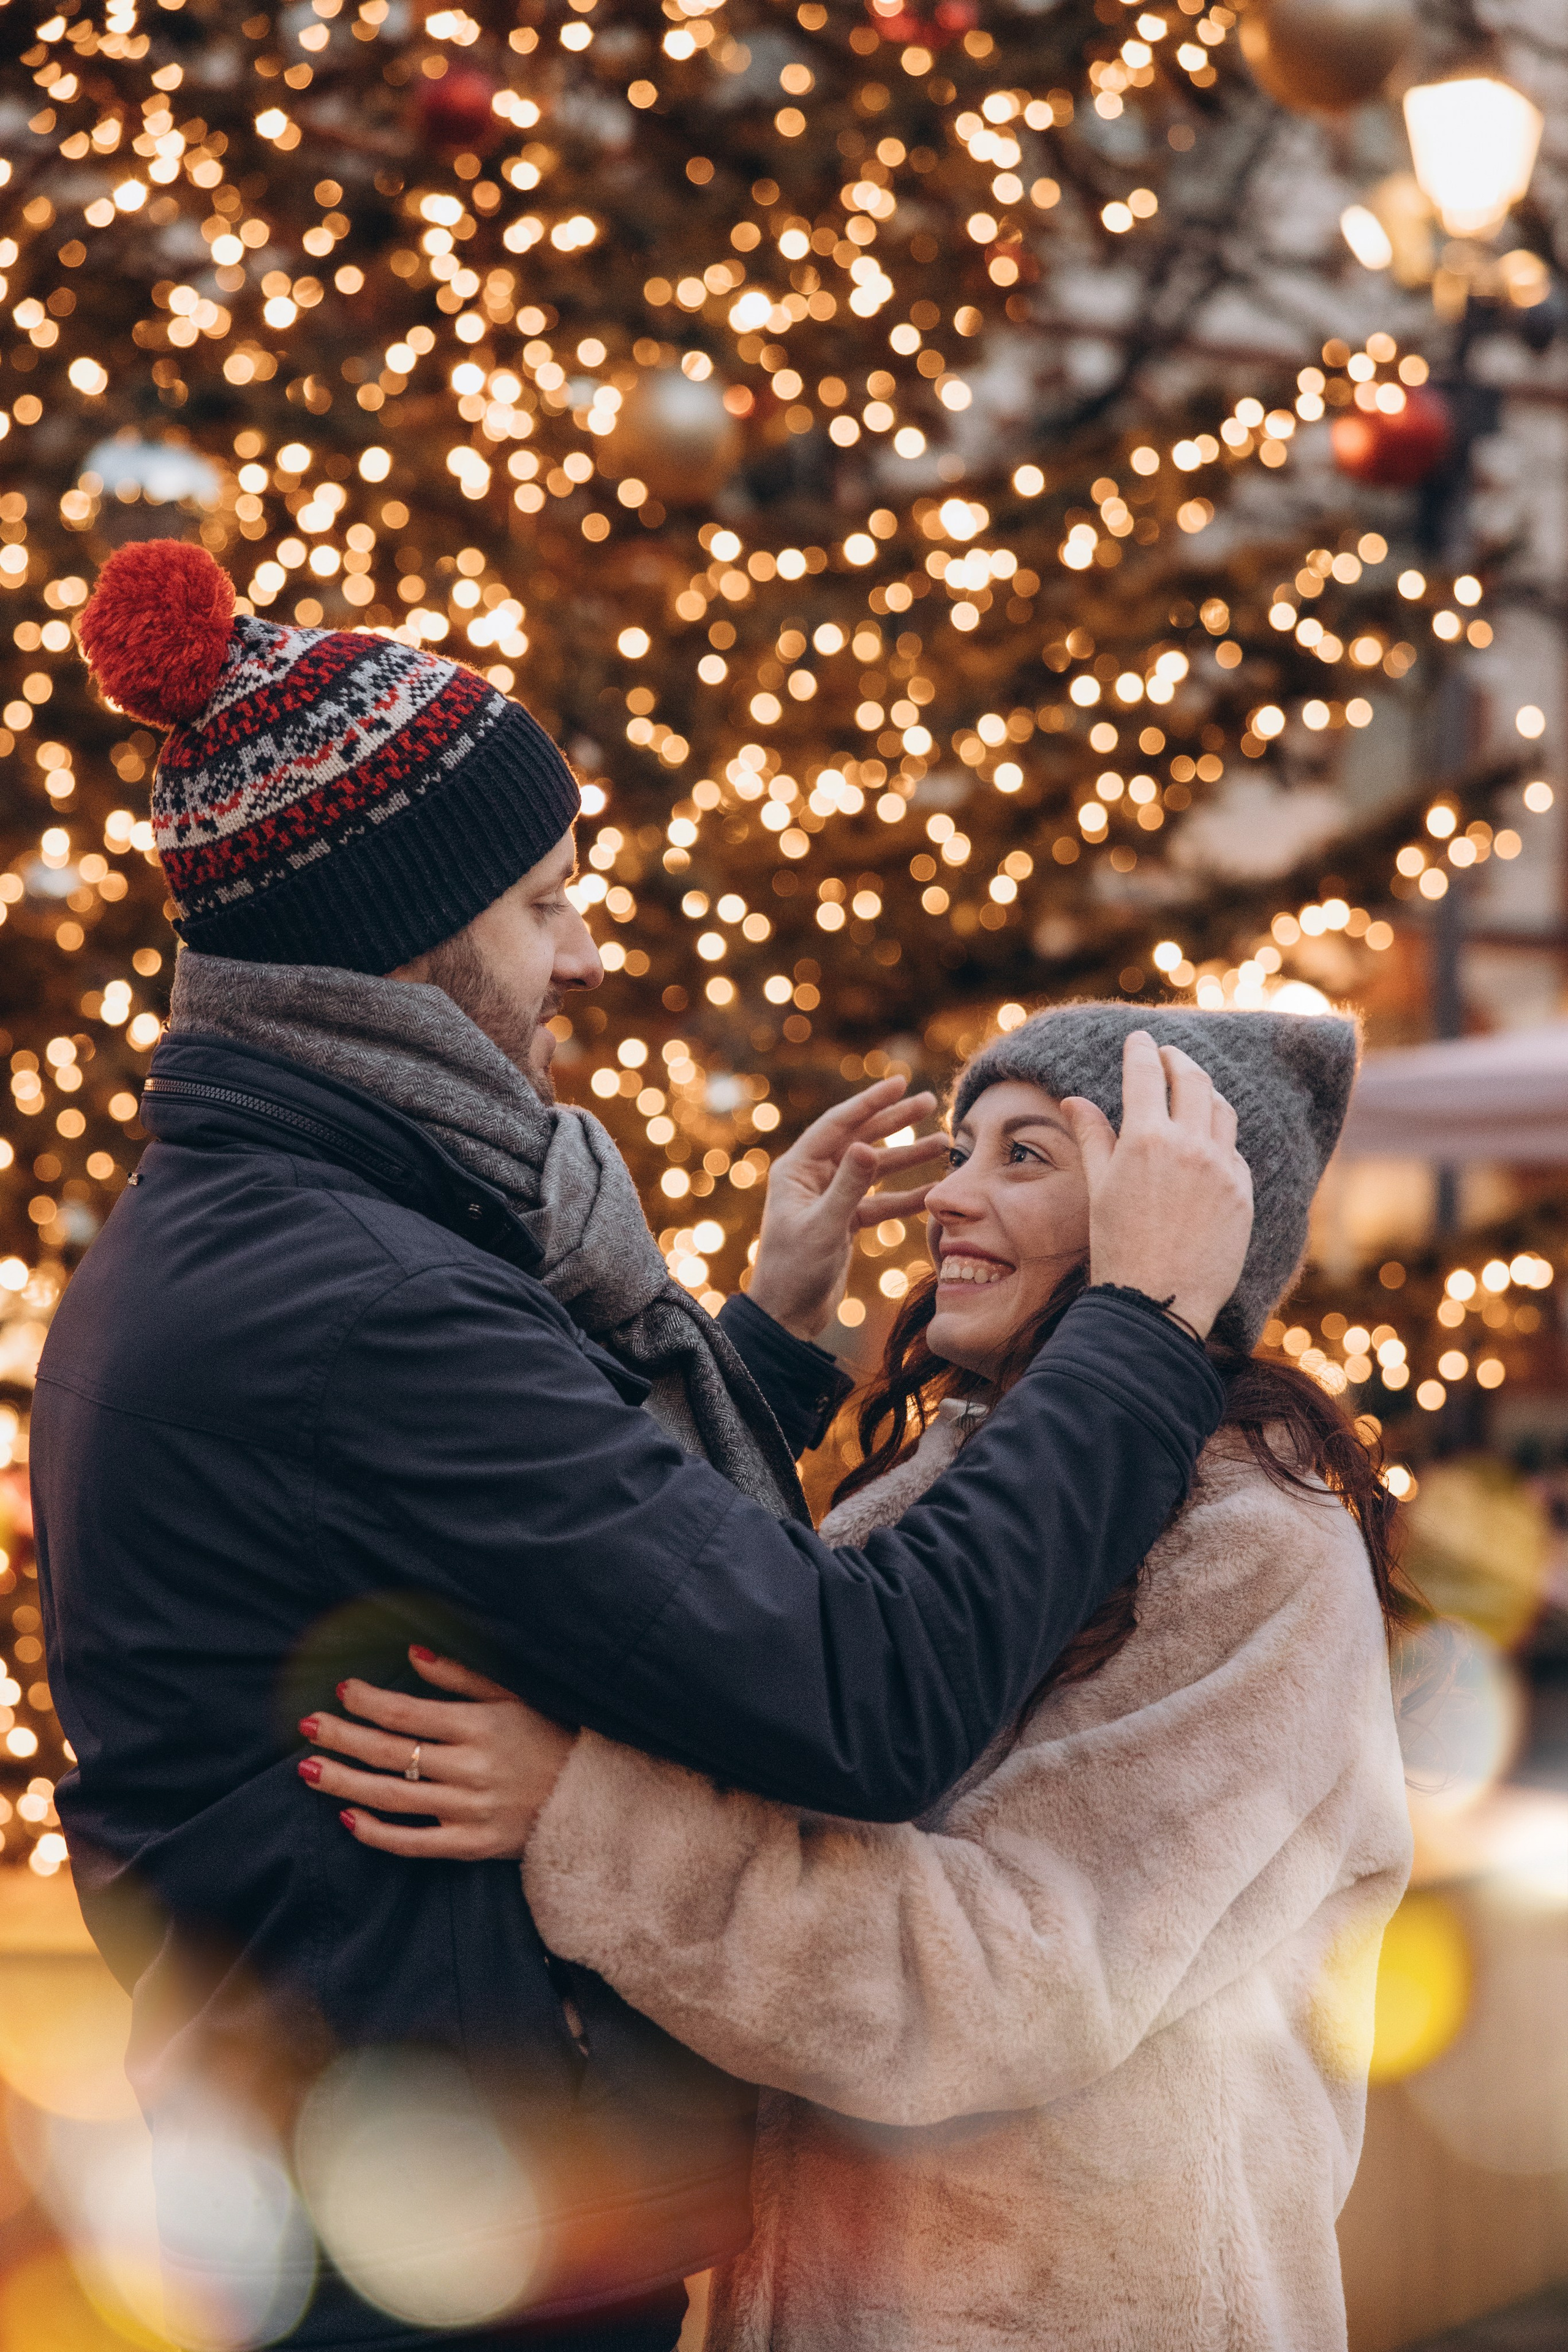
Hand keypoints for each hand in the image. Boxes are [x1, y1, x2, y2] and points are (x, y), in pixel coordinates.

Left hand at [298, 1648, 574, 1859]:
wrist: (588, 1800)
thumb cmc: (548, 1738)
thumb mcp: (513, 1697)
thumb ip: (462, 1677)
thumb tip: (413, 1654)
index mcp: (480, 1726)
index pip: (407, 1713)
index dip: (368, 1701)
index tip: (341, 1690)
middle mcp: (470, 1768)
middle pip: (390, 1753)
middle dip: (342, 1737)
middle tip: (305, 1726)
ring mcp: (469, 1810)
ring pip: (392, 1797)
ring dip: (344, 1783)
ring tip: (307, 1770)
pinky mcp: (471, 1846)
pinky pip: (413, 1843)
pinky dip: (377, 1833)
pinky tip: (348, 1818)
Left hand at [747, 1076, 944, 1340]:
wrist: (788, 1317)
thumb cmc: (795, 1271)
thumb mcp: (825, 1227)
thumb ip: (848, 1187)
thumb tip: (867, 1145)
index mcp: (797, 1170)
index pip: (838, 1124)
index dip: (870, 1102)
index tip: (900, 1082)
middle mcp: (813, 1178)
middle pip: (860, 1139)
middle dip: (895, 1121)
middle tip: (930, 1102)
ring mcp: (830, 1199)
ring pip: (875, 1170)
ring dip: (907, 1158)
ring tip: (943, 1144)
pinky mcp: (844, 1223)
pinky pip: (880, 1202)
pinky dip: (906, 1198)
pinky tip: (935, 1192)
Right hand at [1061, 1033, 1252, 1341]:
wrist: (1157, 1301)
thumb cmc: (1116, 1247)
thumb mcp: (1098, 1188)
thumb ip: (1093, 1138)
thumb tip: (1075, 1099)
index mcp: (1146, 1139)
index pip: (1145, 1074)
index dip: (1141, 1050)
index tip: (1139, 1039)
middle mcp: (1190, 1145)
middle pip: (1192, 1080)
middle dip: (1178, 1060)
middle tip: (1168, 1053)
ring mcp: (1223, 1169)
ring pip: (1221, 1110)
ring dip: (1205, 1091)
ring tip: (1193, 1088)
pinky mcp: (1243, 1193)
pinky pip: (1235, 1151)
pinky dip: (1220, 1137)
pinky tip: (1209, 1142)